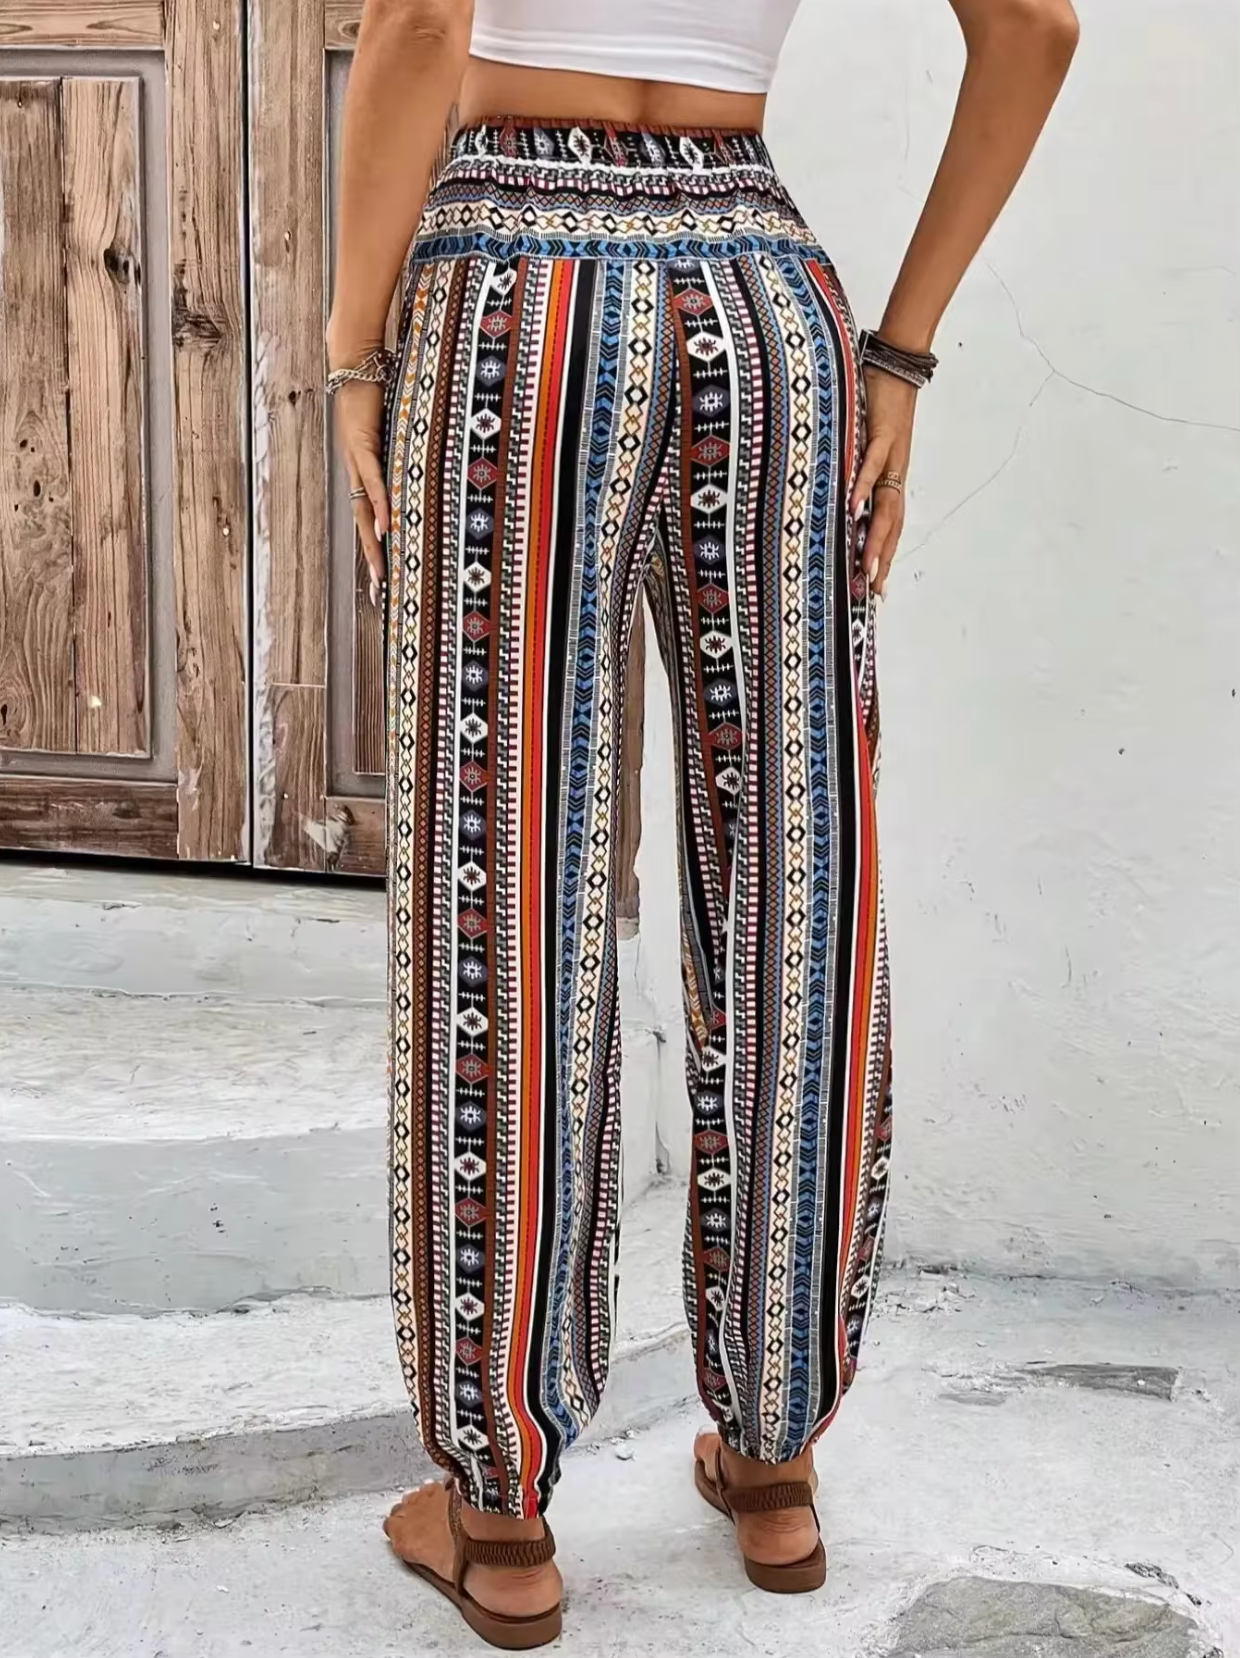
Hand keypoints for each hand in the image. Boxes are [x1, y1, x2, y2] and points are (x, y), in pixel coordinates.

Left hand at [333, 377, 389, 599]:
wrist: (354, 358)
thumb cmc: (376, 388)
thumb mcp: (394, 427)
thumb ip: (403, 447)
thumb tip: (424, 460)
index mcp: (363, 468)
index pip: (368, 515)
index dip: (373, 545)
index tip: (381, 574)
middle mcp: (355, 469)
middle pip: (363, 522)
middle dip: (372, 557)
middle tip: (379, 589)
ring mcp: (356, 458)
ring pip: (364, 508)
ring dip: (372, 541)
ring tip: (380, 569)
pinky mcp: (362, 442)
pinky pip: (372, 480)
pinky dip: (379, 503)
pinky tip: (384, 526)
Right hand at [851, 367, 917, 599]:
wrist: (897, 365)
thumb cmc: (879, 403)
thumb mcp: (867, 442)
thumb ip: (858, 468)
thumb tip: (842, 494)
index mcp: (892, 476)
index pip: (891, 523)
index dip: (886, 553)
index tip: (877, 583)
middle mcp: (895, 471)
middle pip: (891, 523)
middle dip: (882, 557)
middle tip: (873, 587)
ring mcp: (890, 455)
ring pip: (886, 503)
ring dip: (877, 535)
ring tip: (867, 562)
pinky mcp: (881, 433)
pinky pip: (872, 464)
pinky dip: (863, 486)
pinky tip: (854, 506)